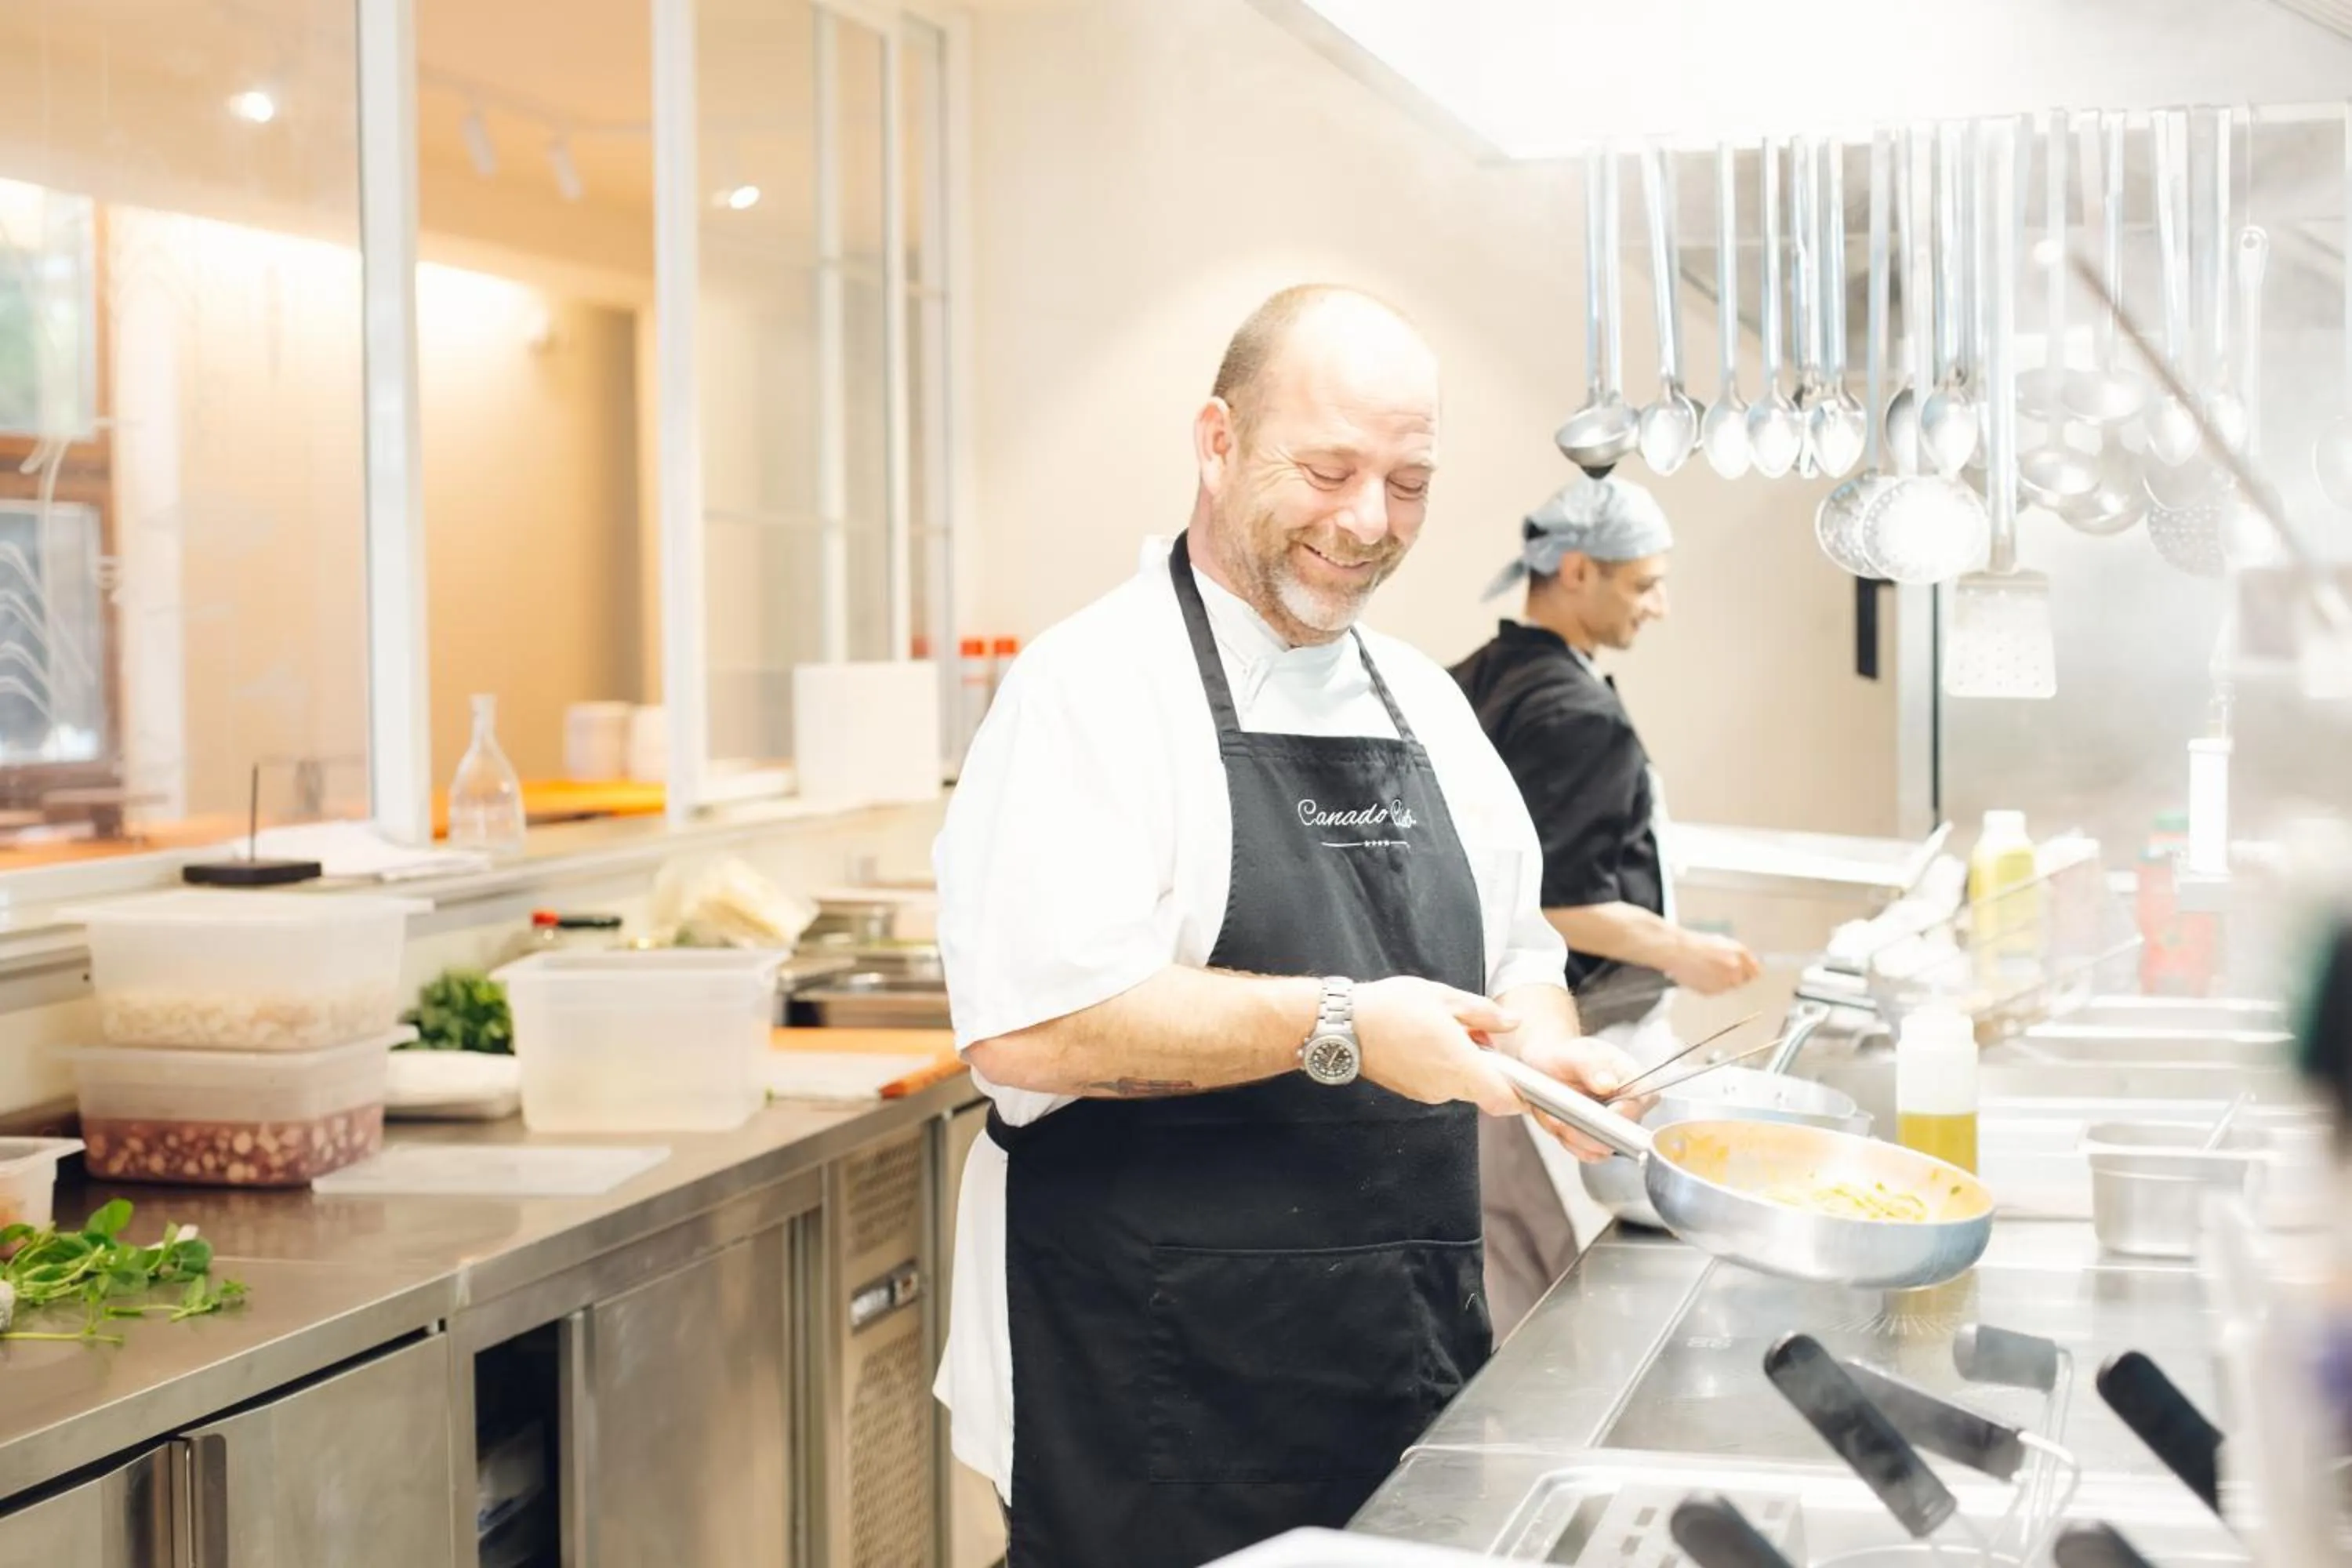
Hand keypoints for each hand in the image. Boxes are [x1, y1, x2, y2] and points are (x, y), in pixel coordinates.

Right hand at [1352, 976, 1523, 1117]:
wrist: (1343, 1024)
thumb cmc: (1391, 1007)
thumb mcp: (1445, 998)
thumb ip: (1485, 1014)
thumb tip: (1512, 1023)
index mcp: (1460, 1064)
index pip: (1505, 1100)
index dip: (1521, 1095)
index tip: (1524, 1077)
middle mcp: (1445, 1086)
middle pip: (1485, 1092)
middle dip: (1490, 1068)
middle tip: (1478, 1036)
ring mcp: (1427, 1092)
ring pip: (1463, 1087)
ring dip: (1466, 1066)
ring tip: (1447, 1032)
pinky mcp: (1412, 1091)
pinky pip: (1441, 1085)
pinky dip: (1445, 1068)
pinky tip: (1429, 1042)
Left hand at [1514, 1034, 1648, 1162]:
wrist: (1543, 1070)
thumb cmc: (1561, 1057)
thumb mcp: (1571, 1054)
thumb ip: (1589, 1065)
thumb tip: (1608, 1083)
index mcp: (1630, 1076)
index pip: (1646, 1097)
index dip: (1626, 1111)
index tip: (1600, 1113)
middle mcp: (1627, 1103)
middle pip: (1626, 1131)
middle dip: (1590, 1130)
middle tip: (1565, 1118)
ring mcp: (1615, 1123)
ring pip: (1605, 1148)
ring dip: (1576, 1137)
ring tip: (1557, 1117)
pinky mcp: (1600, 1138)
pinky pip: (1591, 1154)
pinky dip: (1570, 1143)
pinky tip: (1560, 1125)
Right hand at [1666, 931, 1760, 995]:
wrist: (1676, 950)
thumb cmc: (1696, 944)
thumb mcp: (1723, 943)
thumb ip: (1739, 955)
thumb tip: (1750, 967)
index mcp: (1740, 953)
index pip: (1755, 972)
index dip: (1748, 973)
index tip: (1744, 974)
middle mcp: (1735, 968)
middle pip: (1742, 981)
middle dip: (1733, 977)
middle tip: (1717, 969)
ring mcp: (1724, 981)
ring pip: (1727, 987)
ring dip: (1720, 982)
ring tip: (1705, 970)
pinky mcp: (1712, 991)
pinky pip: (1715, 991)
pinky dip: (1709, 986)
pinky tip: (1700, 975)